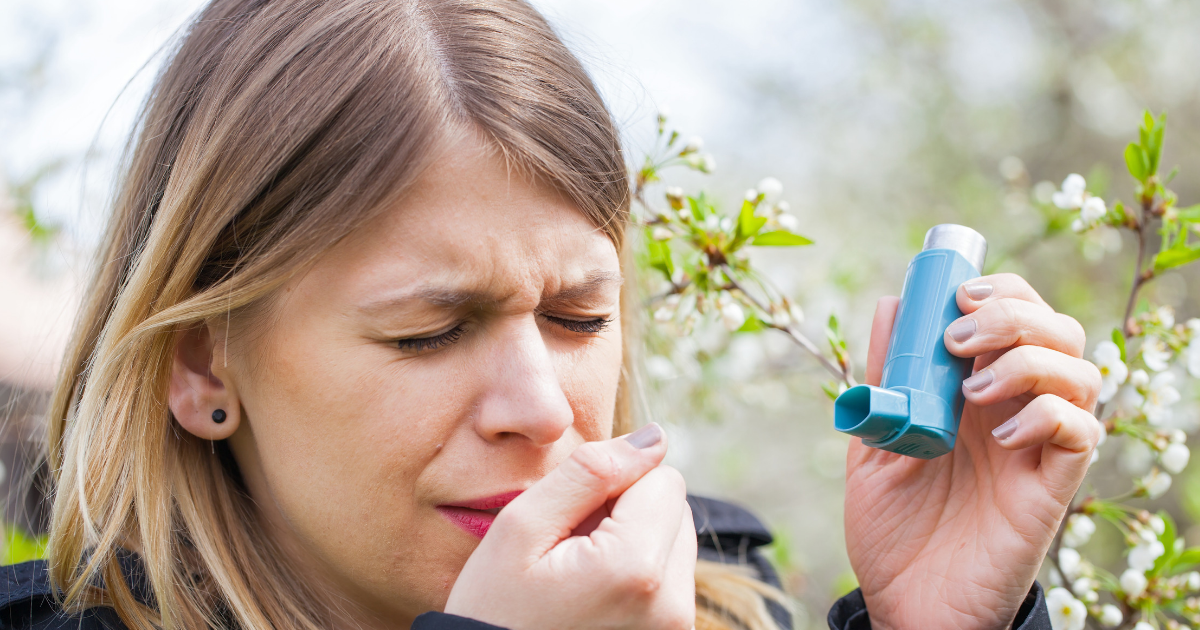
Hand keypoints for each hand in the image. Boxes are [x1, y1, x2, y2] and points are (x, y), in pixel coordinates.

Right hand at [445, 424, 696, 629]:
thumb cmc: (493, 610)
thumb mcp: (521, 528)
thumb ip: (590, 471)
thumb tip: (653, 437)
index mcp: (636, 567)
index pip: (663, 476)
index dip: (614, 484)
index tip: (572, 520)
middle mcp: (672, 604)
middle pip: (675, 508)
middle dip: (629, 512)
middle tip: (572, 549)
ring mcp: (676, 629)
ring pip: (676, 541)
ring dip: (635, 542)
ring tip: (581, 575)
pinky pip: (671, 580)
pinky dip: (639, 575)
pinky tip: (595, 597)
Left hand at [844, 273, 1102, 629]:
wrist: (903, 602)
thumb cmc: (892, 528)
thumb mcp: (874, 442)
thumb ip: (885, 379)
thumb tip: (889, 305)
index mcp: (975, 391)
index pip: (1016, 315)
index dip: (1001, 291)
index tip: (958, 295)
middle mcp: (1016, 410)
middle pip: (1058, 331)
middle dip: (1015, 315)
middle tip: (959, 339)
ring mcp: (1037, 447)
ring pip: (1082, 373)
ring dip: (1030, 361)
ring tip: (974, 389)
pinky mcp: (1052, 487)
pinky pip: (1081, 434)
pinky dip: (1050, 416)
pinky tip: (1003, 434)